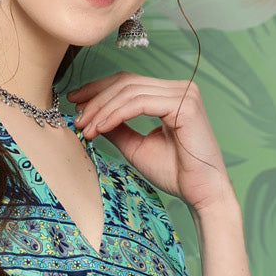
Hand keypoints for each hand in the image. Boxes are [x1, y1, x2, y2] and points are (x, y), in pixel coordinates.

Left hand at [67, 72, 233, 216]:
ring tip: (85, 128)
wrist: (200, 192)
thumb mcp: (136, 146)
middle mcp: (179, 88)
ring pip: (129, 92)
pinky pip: (139, 103)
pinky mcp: (184, 105)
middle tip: (76, 117)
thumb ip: (118, 128)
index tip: (75, 102)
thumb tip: (92, 117)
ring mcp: (184, 94)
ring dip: (102, 110)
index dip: (99, 89)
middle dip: (96, 99)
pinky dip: (115, 115)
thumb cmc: (174, 173)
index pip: (128, 82)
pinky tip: (100, 128)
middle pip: (126, 83)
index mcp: (169, 95)